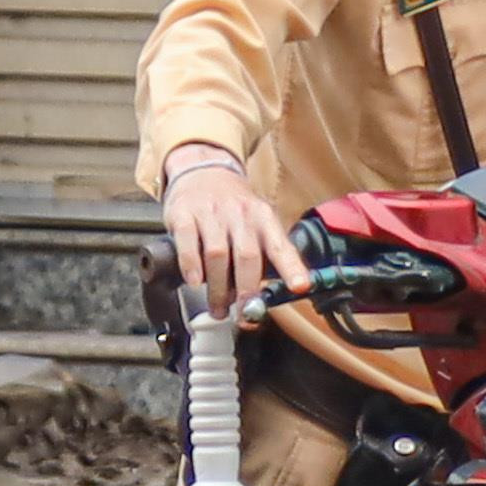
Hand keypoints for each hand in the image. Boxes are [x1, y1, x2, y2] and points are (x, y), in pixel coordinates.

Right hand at [161, 149, 299, 312]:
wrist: (203, 170)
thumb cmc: (232, 210)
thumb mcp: (257, 225)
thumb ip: (263, 259)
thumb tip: (266, 300)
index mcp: (264, 219)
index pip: (281, 245)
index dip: (292, 267)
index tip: (300, 287)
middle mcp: (240, 214)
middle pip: (247, 256)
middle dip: (247, 291)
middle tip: (244, 315)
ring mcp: (211, 213)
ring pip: (217, 255)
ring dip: (218, 289)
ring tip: (218, 309)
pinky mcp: (185, 214)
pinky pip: (188, 243)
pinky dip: (191, 266)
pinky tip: (194, 282)